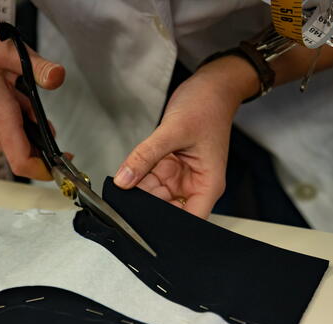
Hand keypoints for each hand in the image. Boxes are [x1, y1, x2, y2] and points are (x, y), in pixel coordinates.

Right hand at [0, 6, 65, 178]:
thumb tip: (57, 77)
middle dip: (40, 142)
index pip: (21, 161)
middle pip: (20, 152)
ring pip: (11, 139)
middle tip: (49, 121)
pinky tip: (14, 95)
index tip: (61, 163)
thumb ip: (38, 67)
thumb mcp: (9, 50)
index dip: (44, 170)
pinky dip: (14, 120)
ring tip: (26, 97)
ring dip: (27, 127)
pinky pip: (0, 128)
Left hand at [113, 56, 258, 218]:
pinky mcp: (170, 167)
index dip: (167, 227)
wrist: (210, 87)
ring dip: (139, 193)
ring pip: (155, 196)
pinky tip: (126, 176)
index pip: (189, 220)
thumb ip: (145, 156)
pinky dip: (138, 177)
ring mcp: (181, 177)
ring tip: (121, 190)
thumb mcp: (173, 131)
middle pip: (168, 210)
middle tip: (123, 205)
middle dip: (146, 208)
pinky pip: (150, 178)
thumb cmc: (207, 106)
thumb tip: (124, 179)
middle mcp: (195, 185)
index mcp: (207, 184)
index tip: (143, 227)